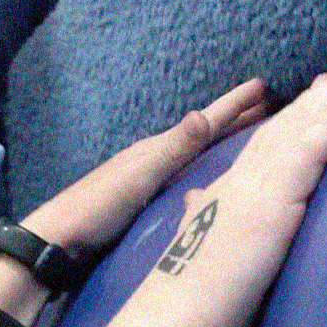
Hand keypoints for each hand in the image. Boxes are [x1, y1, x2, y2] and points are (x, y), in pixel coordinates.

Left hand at [0, 78, 269, 323]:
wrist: (59, 239)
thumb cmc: (98, 207)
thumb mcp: (139, 176)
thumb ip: (172, 149)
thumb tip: (203, 115)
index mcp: (158, 149)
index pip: (206, 122)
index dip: (234, 106)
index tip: (264, 87)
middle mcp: (156, 158)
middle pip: (204, 133)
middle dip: (234, 119)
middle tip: (267, 104)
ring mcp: (149, 178)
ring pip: (197, 153)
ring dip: (223, 142)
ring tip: (246, 134)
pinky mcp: (145, 200)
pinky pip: (187, 174)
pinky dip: (206, 166)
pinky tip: (209, 175)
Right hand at [64, 43, 326, 326]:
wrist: (166, 325)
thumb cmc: (184, 304)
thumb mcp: (201, 252)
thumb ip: (203, 219)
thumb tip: (199, 200)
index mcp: (227, 196)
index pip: (271, 147)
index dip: (302, 116)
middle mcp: (241, 183)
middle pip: (292, 125)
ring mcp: (254, 191)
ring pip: (303, 129)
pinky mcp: (268, 207)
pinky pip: (307, 155)